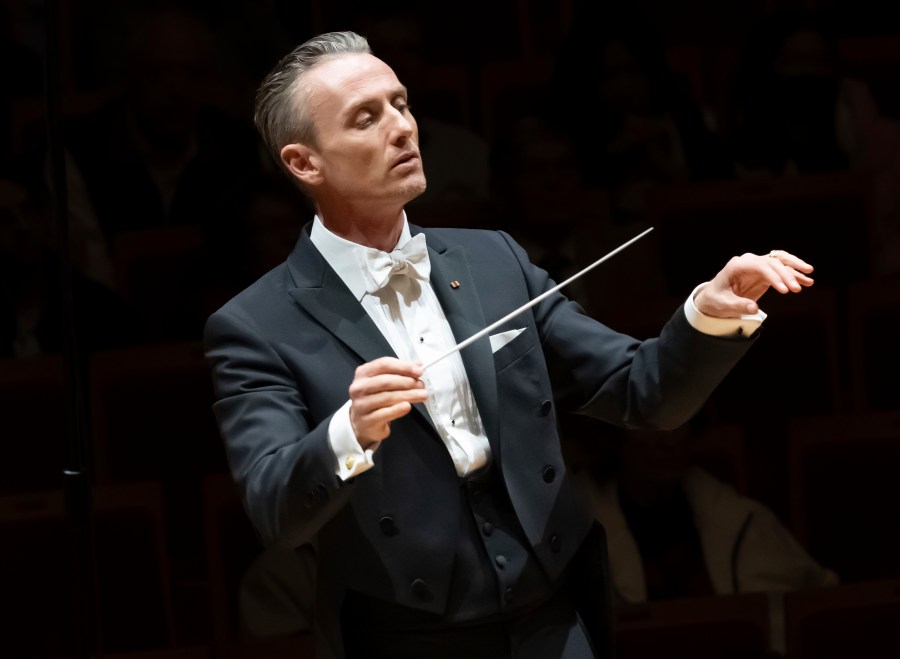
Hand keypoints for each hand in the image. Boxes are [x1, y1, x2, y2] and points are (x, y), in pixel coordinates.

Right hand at [348, 357, 427, 449]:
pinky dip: (398, 409)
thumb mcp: (384, 383)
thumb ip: (400, 372)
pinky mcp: (366, 420)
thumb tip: (418, 365)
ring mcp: (361, 404)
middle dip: (407, 382)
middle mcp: (359, 387)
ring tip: (422, 395)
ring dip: (408, 395)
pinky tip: (408, 406)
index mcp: (363, 373)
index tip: (419, 371)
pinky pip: (385, 413)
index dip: (403, 367)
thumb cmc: (376, 399)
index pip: (384, 365)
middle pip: (386, 381)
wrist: (363, 423)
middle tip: (421, 385)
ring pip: (387, 397)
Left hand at [694, 250, 813, 317]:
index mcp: (737, 265)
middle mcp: (749, 262)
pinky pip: (781, 270)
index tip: (784, 290)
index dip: (774, 276)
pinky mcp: (764, 273)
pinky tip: (806, 281)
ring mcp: (758, 266)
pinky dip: (794, 274)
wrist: (713, 298)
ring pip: (780, 262)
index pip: (760, 266)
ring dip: (795, 270)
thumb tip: (754, 308)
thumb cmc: (716, 300)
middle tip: (796, 289)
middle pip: (772, 263)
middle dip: (786, 275)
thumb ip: (738, 306)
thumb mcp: (723, 305)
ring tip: (808, 281)